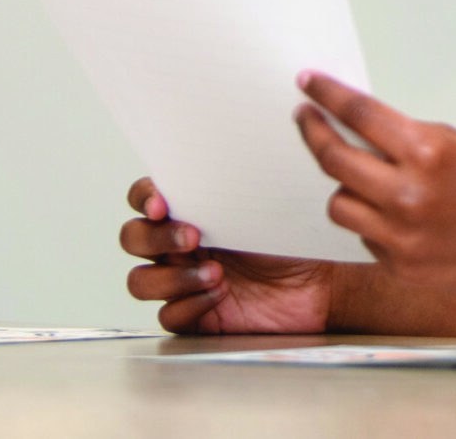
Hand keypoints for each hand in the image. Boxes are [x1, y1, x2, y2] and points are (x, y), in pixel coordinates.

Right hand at [120, 178, 333, 333]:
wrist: (323, 278)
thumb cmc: (297, 231)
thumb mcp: (269, 197)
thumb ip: (240, 175)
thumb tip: (225, 139)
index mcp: (193, 207)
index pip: (144, 197)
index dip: (144, 197)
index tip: (162, 203)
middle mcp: (180, 243)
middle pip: (132, 238)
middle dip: (154, 237)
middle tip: (193, 237)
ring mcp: (184, 280)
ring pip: (140, 281)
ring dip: (170, 277)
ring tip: (216, 272)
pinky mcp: (196, 316)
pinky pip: (168, 316)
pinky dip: (189, 305)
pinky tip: (220, 294)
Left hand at [293, 72, 455, 293]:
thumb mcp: (452, 143)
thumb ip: (402, 136)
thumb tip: (353, 123)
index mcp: (427, 151)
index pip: (360, 114)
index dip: (327, 95)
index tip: (308, 83)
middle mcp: (408, 193)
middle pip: (334, 158)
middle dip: (313, 132)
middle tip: (305, 118)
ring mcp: (399, 235)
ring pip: (338, 202)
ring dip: (345, 185)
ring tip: (366, 179)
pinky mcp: (396, 265)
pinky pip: (362, 233)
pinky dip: (371, 219)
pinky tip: (398, 216)